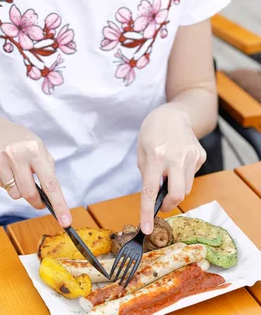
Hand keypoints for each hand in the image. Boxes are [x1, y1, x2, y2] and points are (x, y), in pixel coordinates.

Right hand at [0, 116, 71, 226]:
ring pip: (15, 194)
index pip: (50, 182)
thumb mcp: (40, 150)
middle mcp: (16, 154)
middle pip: (29, 193)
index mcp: (35, 150)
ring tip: (17, 173)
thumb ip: (47, 171)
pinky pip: (3, 189)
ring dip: (19, 190)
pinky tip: (6, 169)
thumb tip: (51, 199)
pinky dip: (8, 184)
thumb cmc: (24, 144)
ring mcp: (0, 160)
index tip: (66, 221)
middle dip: (36, 201)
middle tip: (39, 200)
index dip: (58, 203)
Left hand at [137, 105, 205, 234]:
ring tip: (168, 172)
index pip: (150, 190)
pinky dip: (183, 175)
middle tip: (161, 203)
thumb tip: (154, 195)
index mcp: (156, 155)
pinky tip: (178, 160)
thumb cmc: (152, 131)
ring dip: (175, 188)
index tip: (145, 228)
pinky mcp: (200, 156)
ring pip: (185, 188)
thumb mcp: (141, 149)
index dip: (147, 212)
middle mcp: (176, 156)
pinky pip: (191, 176)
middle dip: (168, 204)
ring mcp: (191, 156)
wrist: (174, 113)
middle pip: (177, 195)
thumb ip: (146, 173)